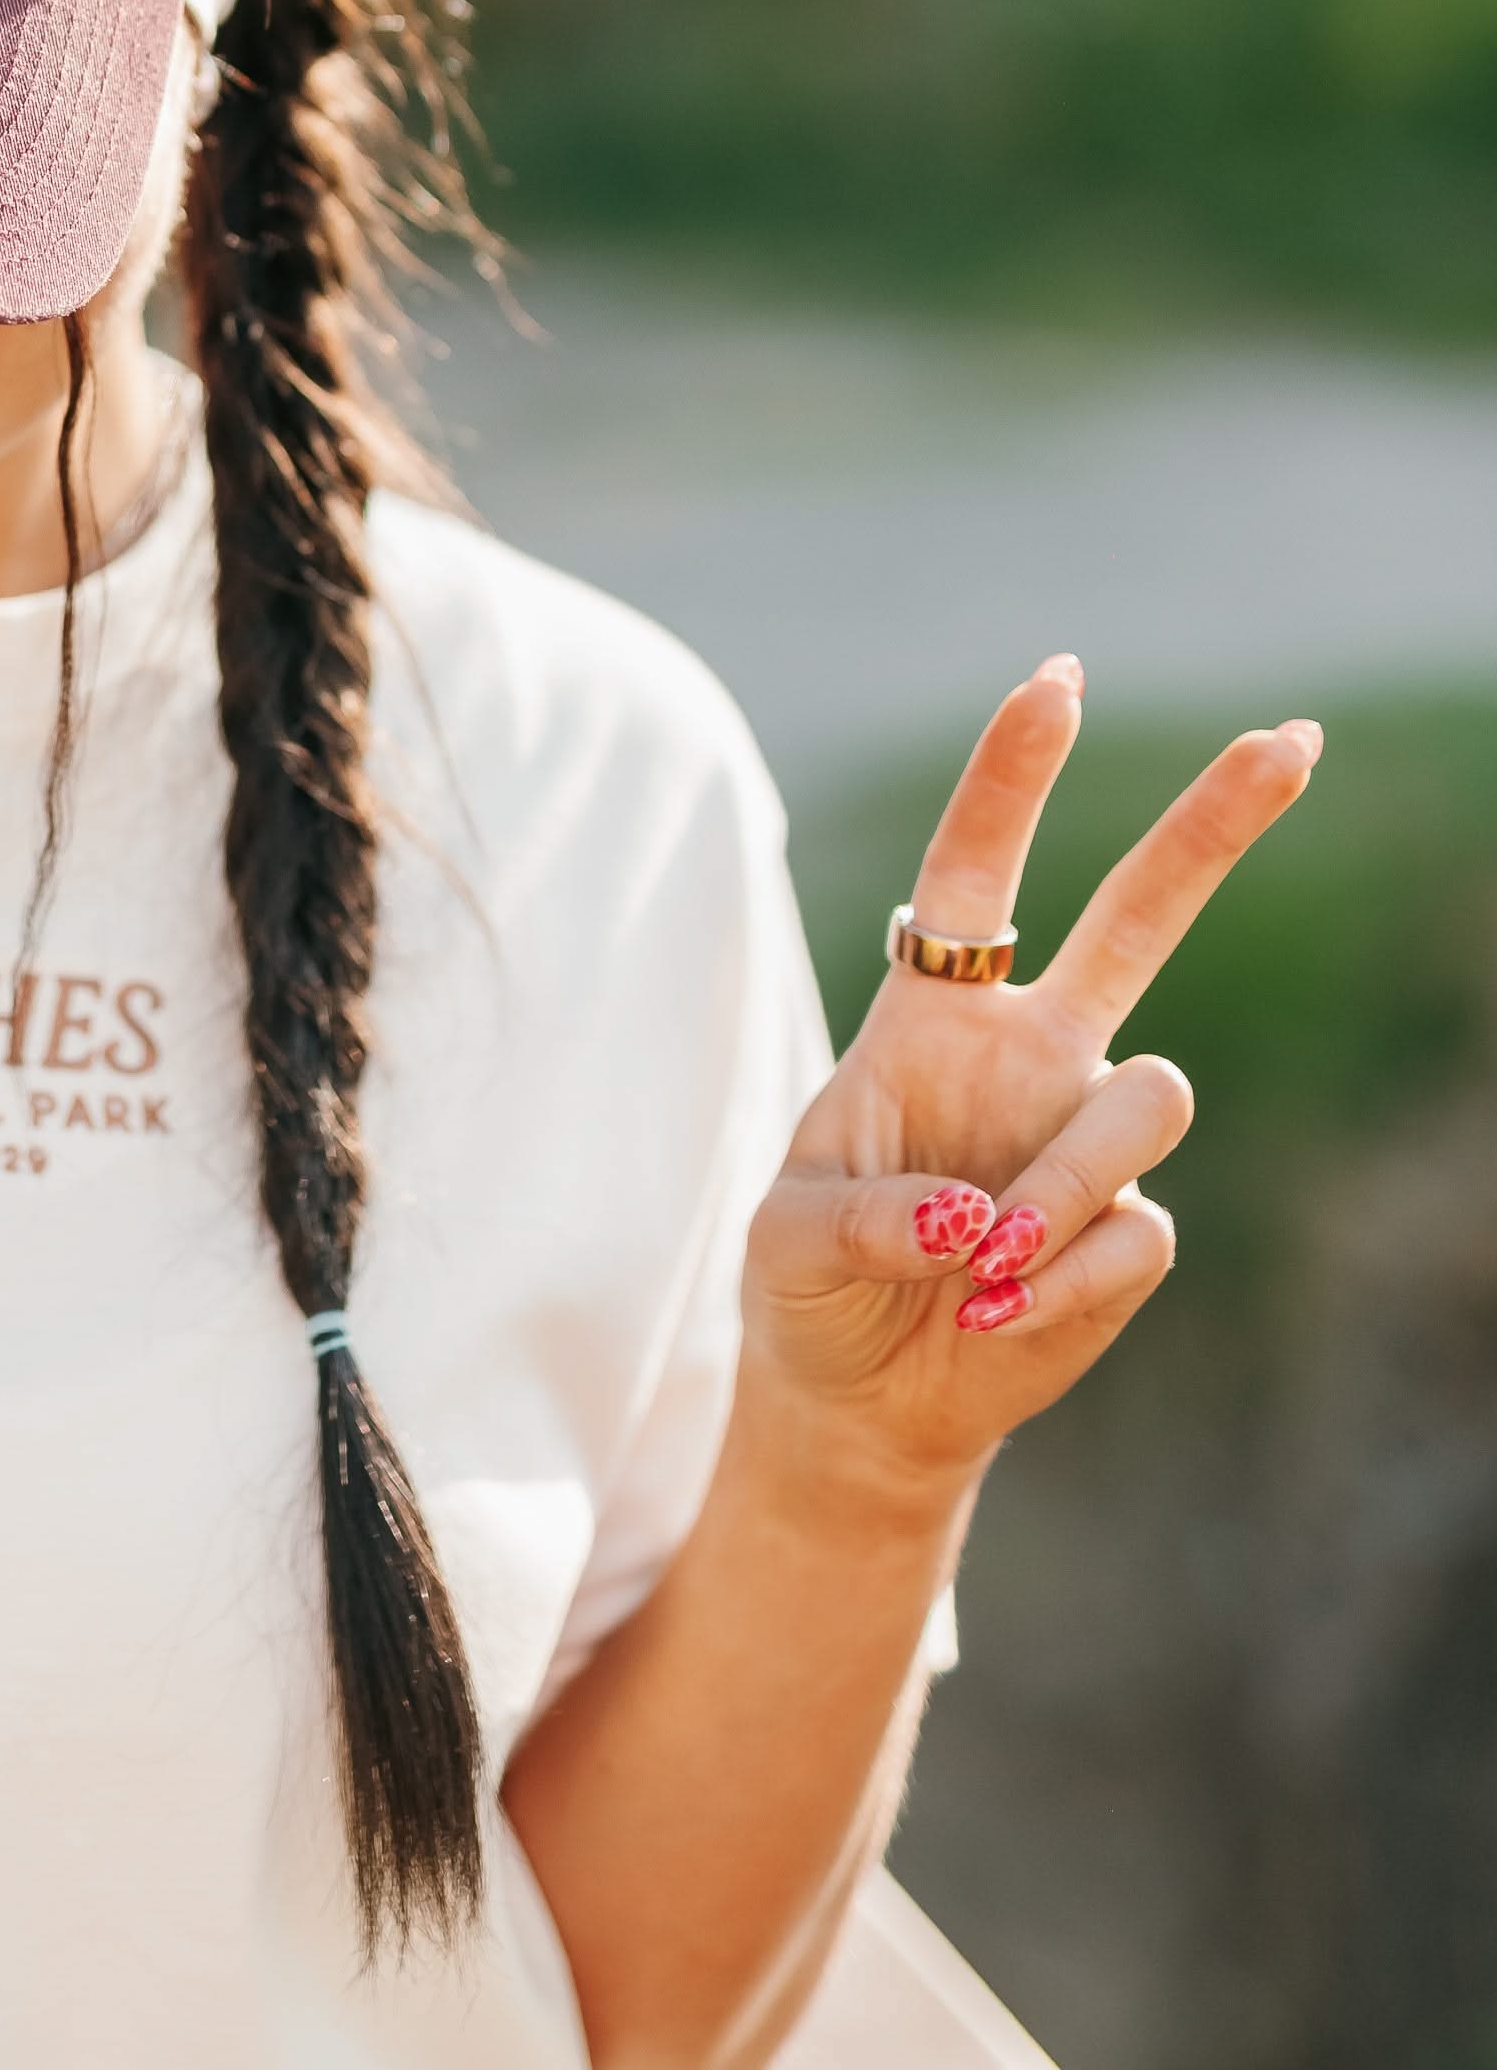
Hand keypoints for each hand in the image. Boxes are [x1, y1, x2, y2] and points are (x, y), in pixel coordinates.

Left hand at [741, 657, 1319, 1504]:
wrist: (860, 1397)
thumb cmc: (808, 1287)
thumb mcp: (787, 1241)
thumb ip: (865, 1215)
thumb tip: (975, 1219)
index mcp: (929, 1018)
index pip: (973, 873)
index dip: (1010, 779)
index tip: (1056, 680)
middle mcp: (1027, 1052)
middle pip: (1139, 916)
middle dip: (1213, 827)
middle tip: (1291, 737)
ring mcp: (1086, 1134)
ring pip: (1150, 1099)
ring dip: (1063, 1186)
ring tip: (977, 1266)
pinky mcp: (1131, 1229)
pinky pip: (1133, 1231)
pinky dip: (1057, 1284)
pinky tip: (998, 1317)